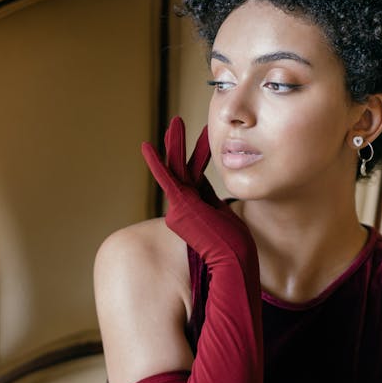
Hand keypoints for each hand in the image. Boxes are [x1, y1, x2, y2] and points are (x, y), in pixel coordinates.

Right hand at [141, 117, 256, 271]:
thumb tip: (219, 195)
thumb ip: (215, 203)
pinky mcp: (180, 204)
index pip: (194, 175)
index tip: (204, 138)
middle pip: (180, 169)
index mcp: (194, 208)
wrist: (234, 261)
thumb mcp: (225, 217)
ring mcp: (179, 206)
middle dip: (179, 144)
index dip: (198, 155)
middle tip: (177, 122)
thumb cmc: (236, 244)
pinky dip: (156, 162)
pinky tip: (145, 146)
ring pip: (176, 167)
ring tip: (175, 122)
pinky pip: (166, 178)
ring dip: (175, 143)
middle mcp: (182, 206)